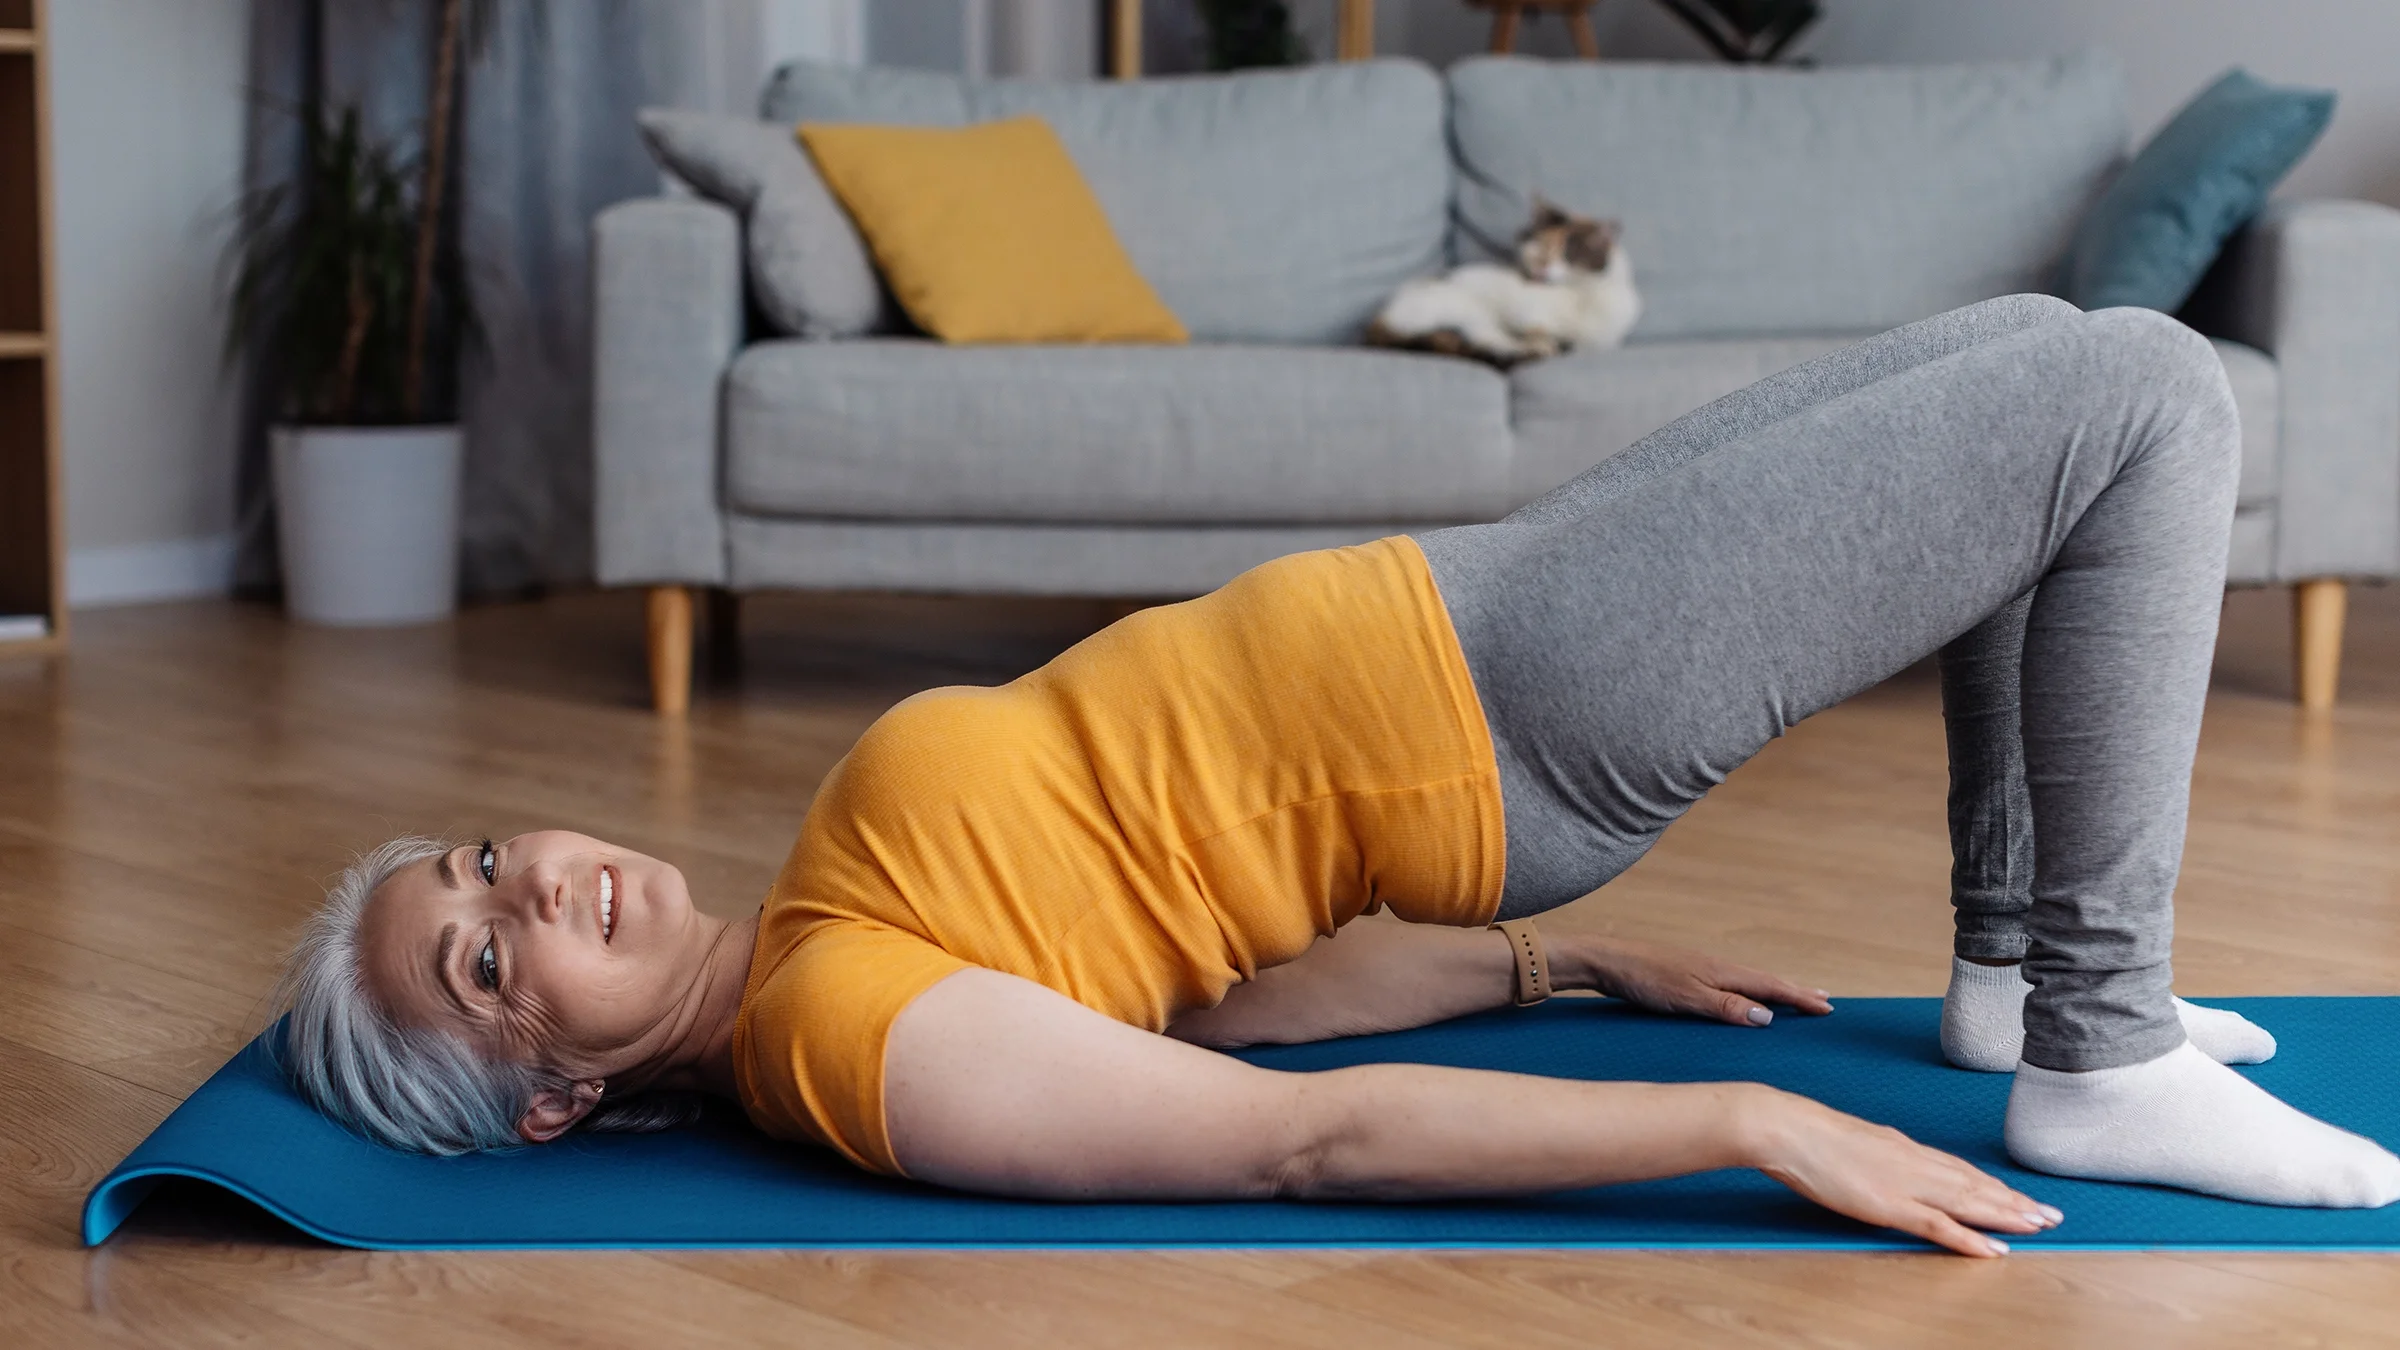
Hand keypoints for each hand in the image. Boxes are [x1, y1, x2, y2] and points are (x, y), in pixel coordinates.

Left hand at [1579, 936, 1834, 1026]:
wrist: (1606, 961)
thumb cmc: (1644, 978)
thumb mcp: (1686, 998)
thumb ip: (1726, 1006)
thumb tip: (1768, 1017)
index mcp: (1723, 973)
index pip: (1772, 987)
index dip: (1800, 998)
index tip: (1829, 1008)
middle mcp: (1719, 968)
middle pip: (1766, 981)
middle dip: (1796, 991)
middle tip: (1825, 1001)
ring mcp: (1704, 970)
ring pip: (1750, 982)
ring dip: (1776, 990)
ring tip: (1795, 997)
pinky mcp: (1689, 975)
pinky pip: (1733, 984)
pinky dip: (1751, 991)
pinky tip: (1747, 998)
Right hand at [1739, 1087, 2061, 1256]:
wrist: (1786, 1128)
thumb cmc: (1807, 1134)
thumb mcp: (1851, 1140)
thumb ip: (1876, 1153)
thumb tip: (1886, 1158)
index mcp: (1903, 1147)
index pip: (1959, 1168)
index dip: (1993, 1184)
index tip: (2020, 1194)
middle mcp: (1913, 1162)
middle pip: (1975, 1185)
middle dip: (2015, 1201)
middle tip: (2051, 1214)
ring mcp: (1905, 1183)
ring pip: (1969, 1202)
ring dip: (2007, 1215)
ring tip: (2039, 1226)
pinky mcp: (1890, 1204)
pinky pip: (1940, 1226)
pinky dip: (1971, 1239)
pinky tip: (1995, 1250)